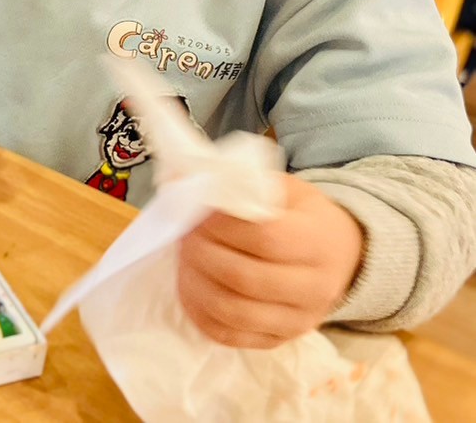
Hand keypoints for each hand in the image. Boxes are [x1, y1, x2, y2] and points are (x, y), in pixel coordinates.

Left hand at [179, 175, 363, 348]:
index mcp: (319, 243)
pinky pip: (227, 335)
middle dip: (202, 253)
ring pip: (232, 311)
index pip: (265, 239)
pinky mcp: (278, 340)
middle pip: (244, 278)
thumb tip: (180, 180)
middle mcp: (315, 288)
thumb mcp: (282, 190)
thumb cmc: (301, 216)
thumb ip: (239, 184)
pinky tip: (191, 284)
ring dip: (195, 281)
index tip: (200, 211)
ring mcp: (298, 321)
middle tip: (185, 234)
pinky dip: (199, 310)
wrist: (340, 254)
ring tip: (185, 257)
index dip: (222, 225)